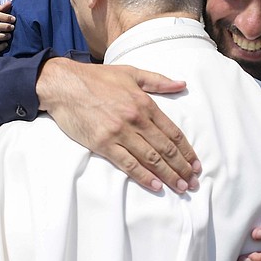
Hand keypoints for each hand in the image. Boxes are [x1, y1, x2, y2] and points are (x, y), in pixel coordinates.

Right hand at [36, 59, 199, 190]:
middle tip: (193, 183)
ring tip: (181, 188)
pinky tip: (156, 186)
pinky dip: (143, 176)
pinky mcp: (103, 143)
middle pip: (165, 149)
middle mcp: (135, 119)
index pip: (172, 132)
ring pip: (150, 158)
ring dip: (168, 175)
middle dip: (182, 168)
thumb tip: (182, 84)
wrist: (64, 84)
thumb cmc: (96, 78)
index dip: (187, 151)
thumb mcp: (130, 73)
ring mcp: (119, 133)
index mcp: (145, 103)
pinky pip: (128, 163)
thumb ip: (157, 80)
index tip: (196, 164)